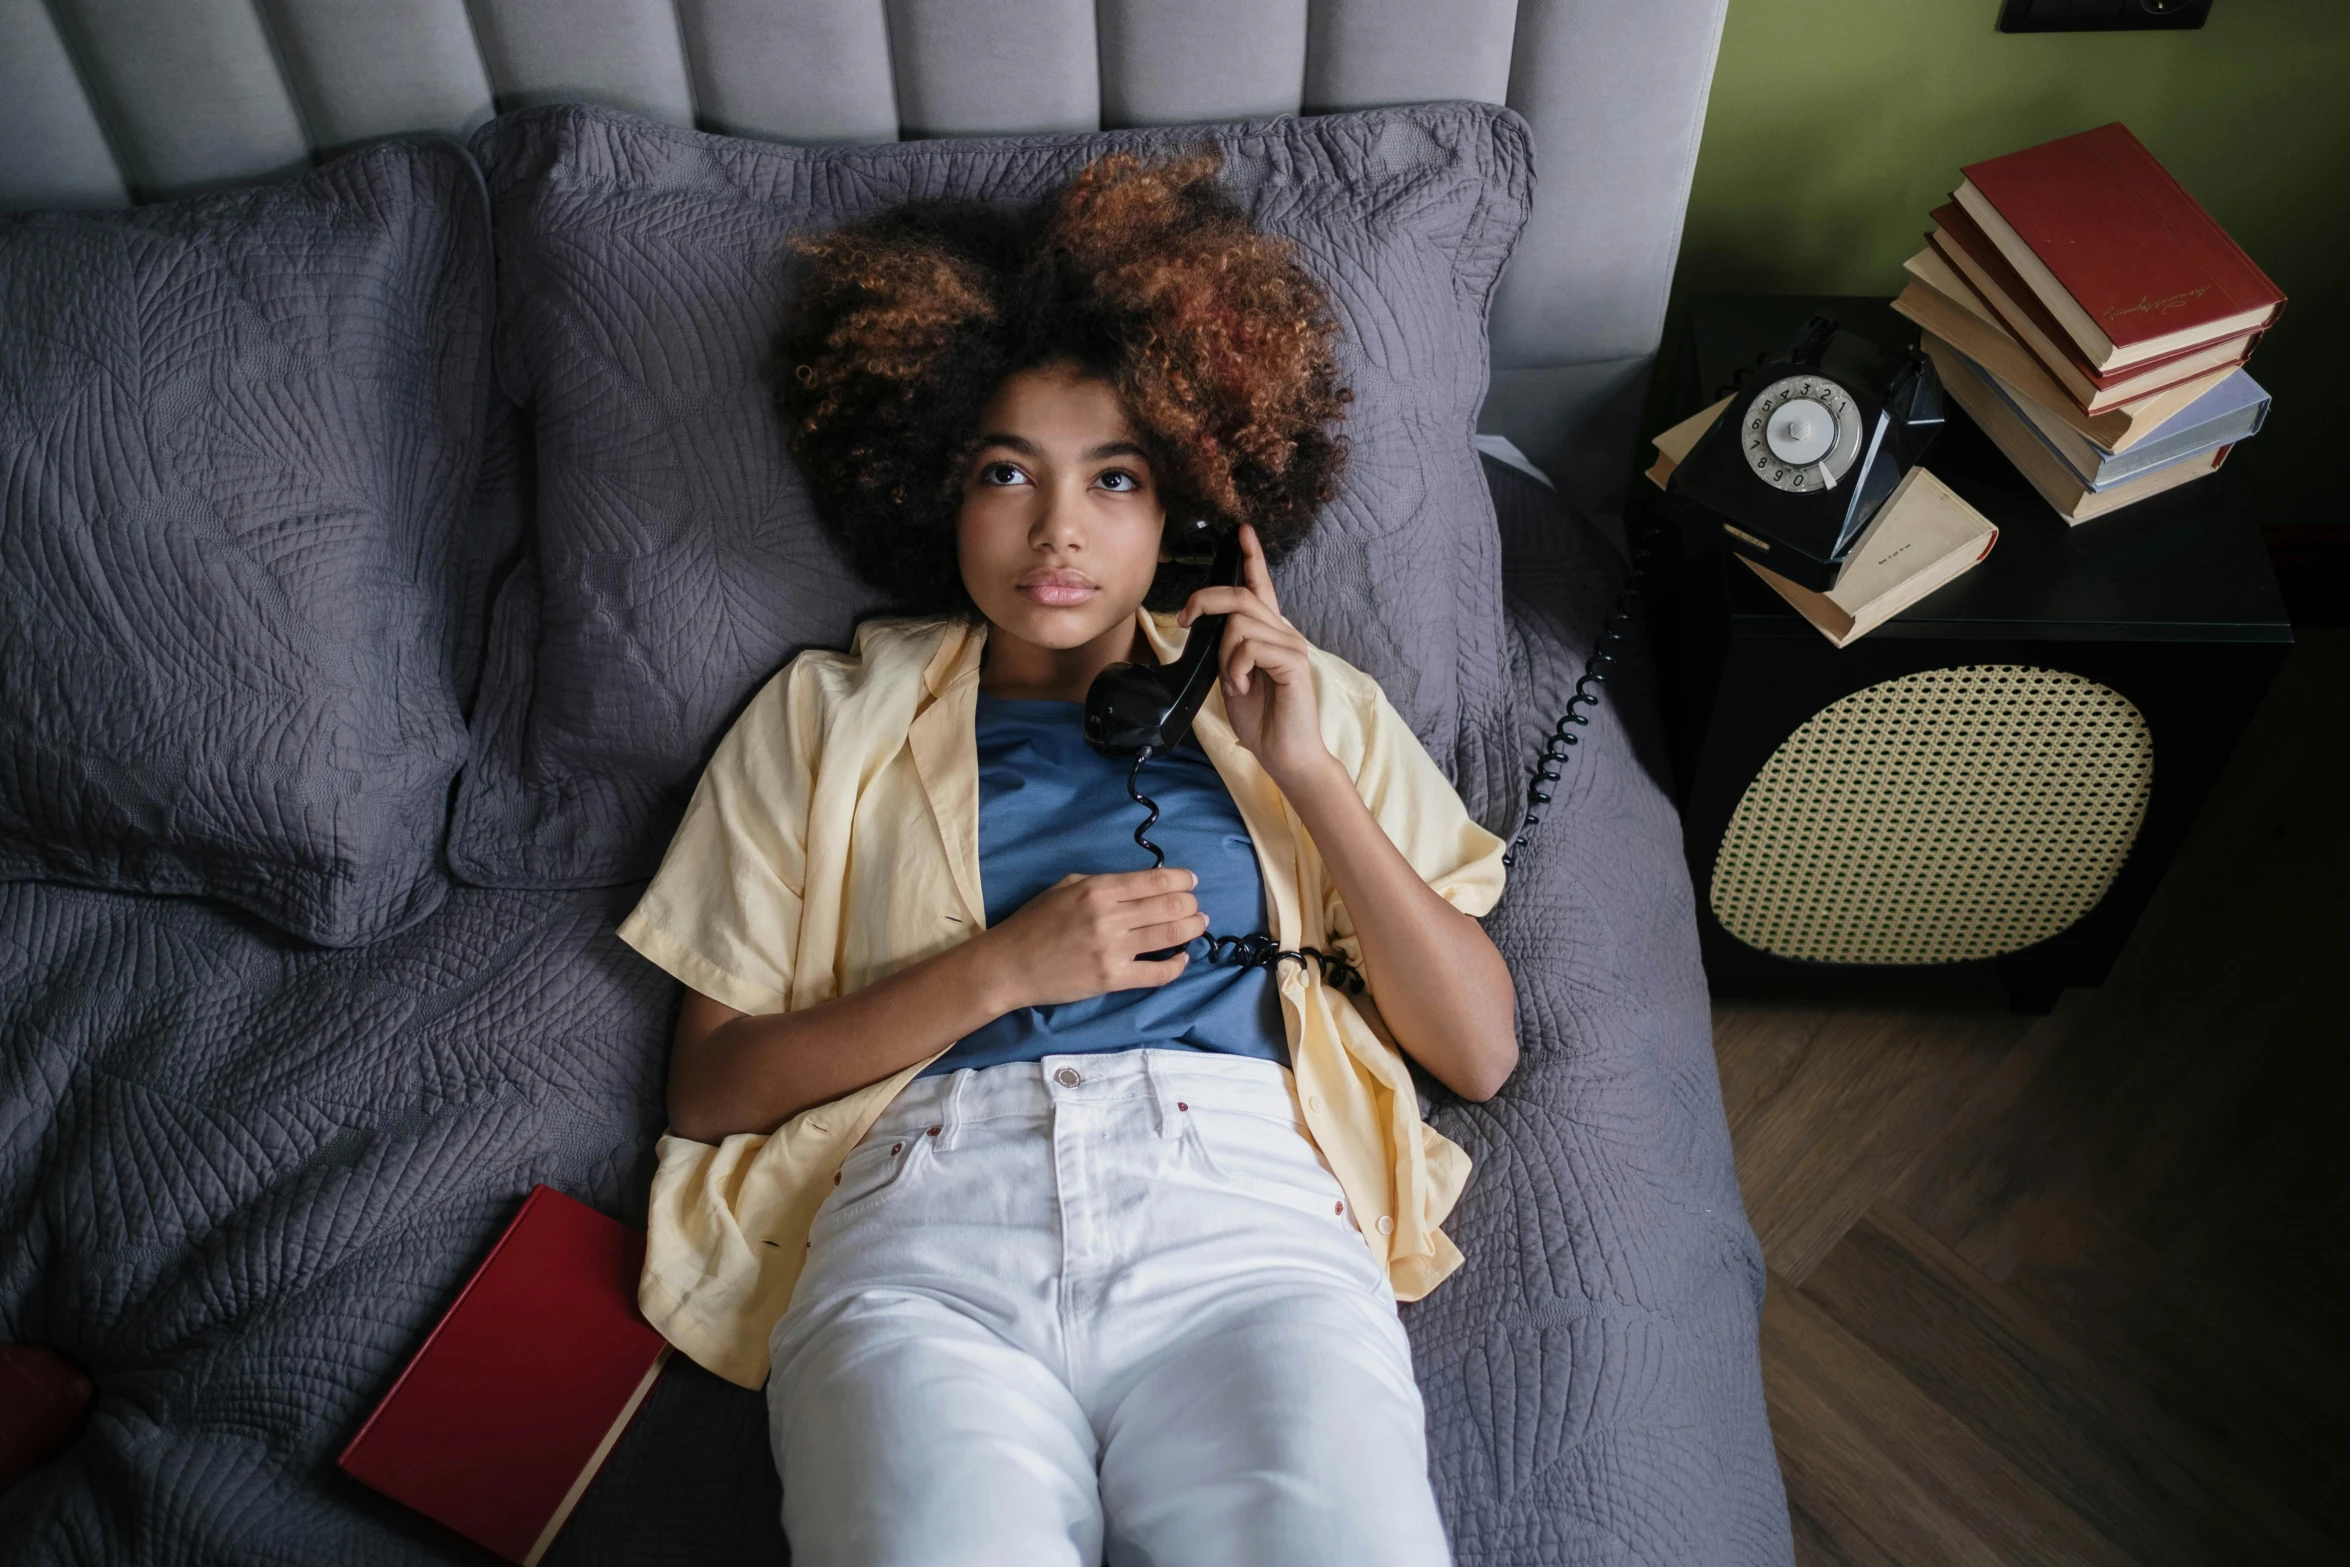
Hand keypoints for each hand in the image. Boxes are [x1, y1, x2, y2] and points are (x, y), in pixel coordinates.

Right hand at [977, 868, 1204, 1010]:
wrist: (1010, 965)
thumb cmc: (1034, 923)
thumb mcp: (1066, 887)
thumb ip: (1103, 884)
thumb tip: (1141, 884)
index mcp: (1098, 889)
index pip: (1155, 880)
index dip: (1182, 880)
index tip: (1192, 882)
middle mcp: (1109, 916)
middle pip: (1169, 906)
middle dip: (1190, 905)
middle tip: (1196, 907)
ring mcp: (1112, 949)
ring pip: (1170, 935)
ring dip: (1191, 929)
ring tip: (1198, 925)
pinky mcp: (1112, 979)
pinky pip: (1158, 973)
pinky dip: (1177, 965)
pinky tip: (1182, 959)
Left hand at [1178, 523, 1330, 786]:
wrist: (1285, 753)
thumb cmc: (1260, 718)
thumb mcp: (1232, 674)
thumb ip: (1227, 647)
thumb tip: (1210, 626)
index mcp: (1269, 634)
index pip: (1261, 586)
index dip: (1252, 557)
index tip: (1242, 531)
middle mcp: (1283, 632)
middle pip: (1240, 595)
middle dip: (1205, 601)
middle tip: (1185, 619)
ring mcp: (1290, 645)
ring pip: (1240, 623)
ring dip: (1225, 655)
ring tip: (1236, 682)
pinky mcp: (1292, 662)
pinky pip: (1249, 647)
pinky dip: (1236, 669)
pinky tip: (1243, 687)